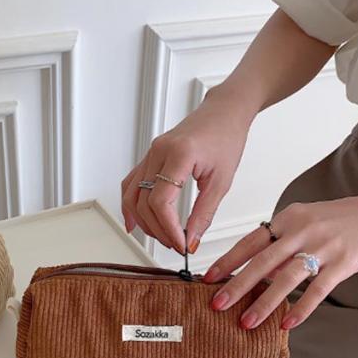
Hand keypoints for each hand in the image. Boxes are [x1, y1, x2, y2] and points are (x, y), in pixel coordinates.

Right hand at [121, 85, 253, 253]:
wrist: (224, 113)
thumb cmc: (226, 138)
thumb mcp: (222, 181)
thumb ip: (204, 213)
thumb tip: (192, 239)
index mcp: (179, 154)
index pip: (160, 201)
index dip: (168, 228)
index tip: (182, 244)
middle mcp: (159, 151)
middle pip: (144, 202)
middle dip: (158, 229)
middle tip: (177, 244)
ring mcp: (151, 153)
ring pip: (132, 195)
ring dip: (143, 221)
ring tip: (161, 237)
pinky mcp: (150, 157)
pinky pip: (132, 184)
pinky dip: (131, 205)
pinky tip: (134, 222)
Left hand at [203, 193, 357, 329]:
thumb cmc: (340, 219)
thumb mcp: (305, 220)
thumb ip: (281, 242)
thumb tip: (257, 269)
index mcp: (288, 219)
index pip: (250, 242)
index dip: (228, 261)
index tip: (209, 277)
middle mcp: (301, 231)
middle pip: (262, 262)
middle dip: (237, 285)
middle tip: (217, 304)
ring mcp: (322, 247)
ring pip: (286, 278)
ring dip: (264, 303)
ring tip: (246, 322)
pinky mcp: (342, 264)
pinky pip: (317, 291)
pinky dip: (301, 309)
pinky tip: (286, 324)